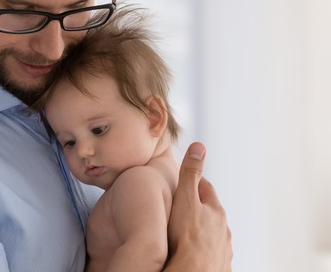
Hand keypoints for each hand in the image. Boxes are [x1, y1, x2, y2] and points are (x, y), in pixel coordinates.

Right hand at [165, 142, 232, 271]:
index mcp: (216, 212)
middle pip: (210, 213)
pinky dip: (202, 250)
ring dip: (201, 231)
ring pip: (212, 235)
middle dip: (198, 208)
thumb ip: (190, 174)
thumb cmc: (185, 238)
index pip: (205, 189)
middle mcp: (224, 231)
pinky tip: (192, 253)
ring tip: (185, 232)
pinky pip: (210, 254)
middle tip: (182, 206)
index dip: (193, 183)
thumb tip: (199, 146)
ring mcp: (223, 251)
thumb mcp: (185, 199)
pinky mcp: (218, 267)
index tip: (183, 182)